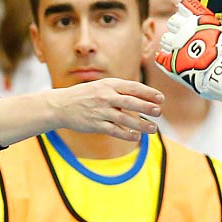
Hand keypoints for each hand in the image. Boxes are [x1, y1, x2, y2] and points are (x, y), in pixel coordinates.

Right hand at [44, 76, 162, 140]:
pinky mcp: (95, 125)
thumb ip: (120, 89)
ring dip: (140, 124)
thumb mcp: (102, 86)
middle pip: (130, 102)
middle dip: (146, 107)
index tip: (161, 98)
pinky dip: (126, 134)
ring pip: (124, 118)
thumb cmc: (85, 95)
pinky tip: (136, 137)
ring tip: (152, 128)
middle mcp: (105, 97)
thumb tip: (144, 95)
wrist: (61, 106)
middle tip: (158, 112)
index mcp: (108, 84)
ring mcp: (100, 111)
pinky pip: (114, 130)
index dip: (148, 93)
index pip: (133, 87)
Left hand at [154, 0, 221, 105]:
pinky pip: (160, 58)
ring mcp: (177, 46)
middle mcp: (185, 30)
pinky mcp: (171, 63)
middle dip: (177, 27)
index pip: (185, 6)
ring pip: (165, 39)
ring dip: (171, 43)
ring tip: (177, 49)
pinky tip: (167, 59)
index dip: (184, 8)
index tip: (183, 9)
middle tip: (183, 34)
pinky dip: (163, 58)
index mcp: (199, 20)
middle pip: (172, 22)